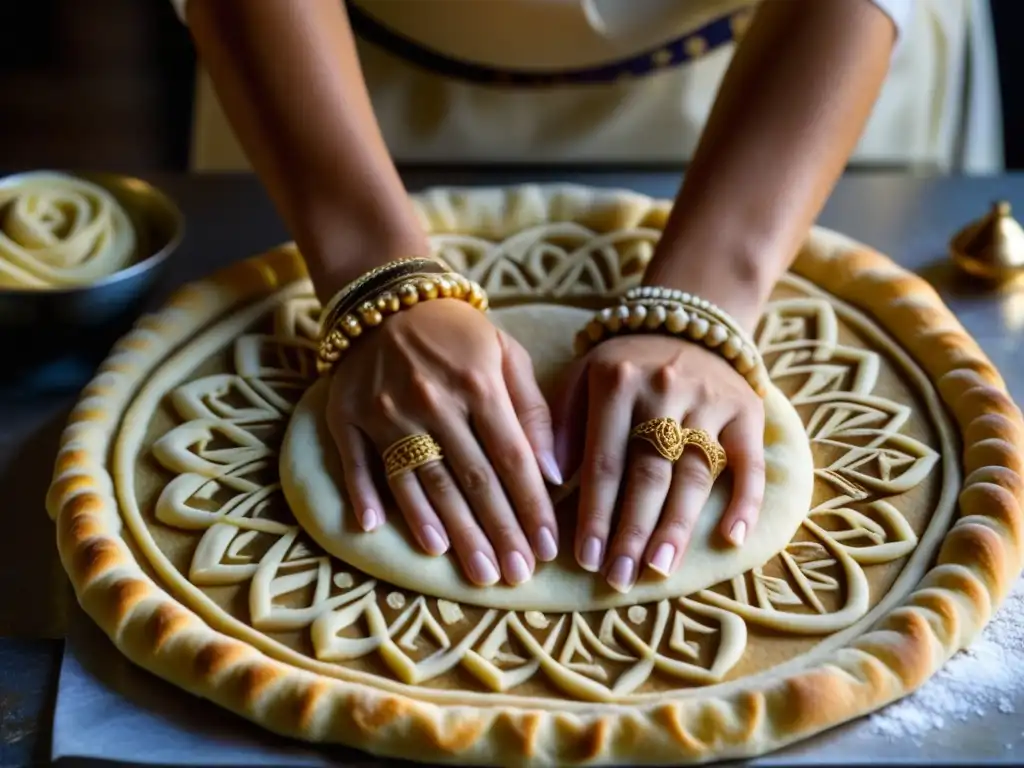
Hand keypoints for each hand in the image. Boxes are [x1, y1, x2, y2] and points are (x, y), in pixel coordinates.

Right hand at [326, 299, 562, 585]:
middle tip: (514, 576)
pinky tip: (377, 531)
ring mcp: (386, 411)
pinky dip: (366, 496)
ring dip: (448, 531)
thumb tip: (553, 473)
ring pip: (421, 483)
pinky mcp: (348, 415)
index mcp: (478, 383)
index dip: (531, 507)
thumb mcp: (507, 354)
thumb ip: (532, 410)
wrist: (389, 297)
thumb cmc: (459, 334)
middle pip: (470, 480)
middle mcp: (432, 401)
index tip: (547, 548)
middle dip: (497, 533)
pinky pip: (358, 463)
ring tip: (472, 570)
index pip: (511, 458)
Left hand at [553, 335, 764, 592]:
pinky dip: (744, 501)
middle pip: (648, 474)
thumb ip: (561, 424)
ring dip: (677, 526)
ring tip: (659, 569)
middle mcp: (664, 390)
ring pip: (694, 473)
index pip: (604, 462)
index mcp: (617, 383)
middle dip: (632, 531)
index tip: (586, 558)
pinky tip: (732, 539)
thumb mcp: (580, 376)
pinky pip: (750, 462)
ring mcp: (710, 402)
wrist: (683, 321)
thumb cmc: (621, 365)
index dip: (596, 514)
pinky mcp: (746, 412)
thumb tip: (552, 482)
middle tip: (619, 578)